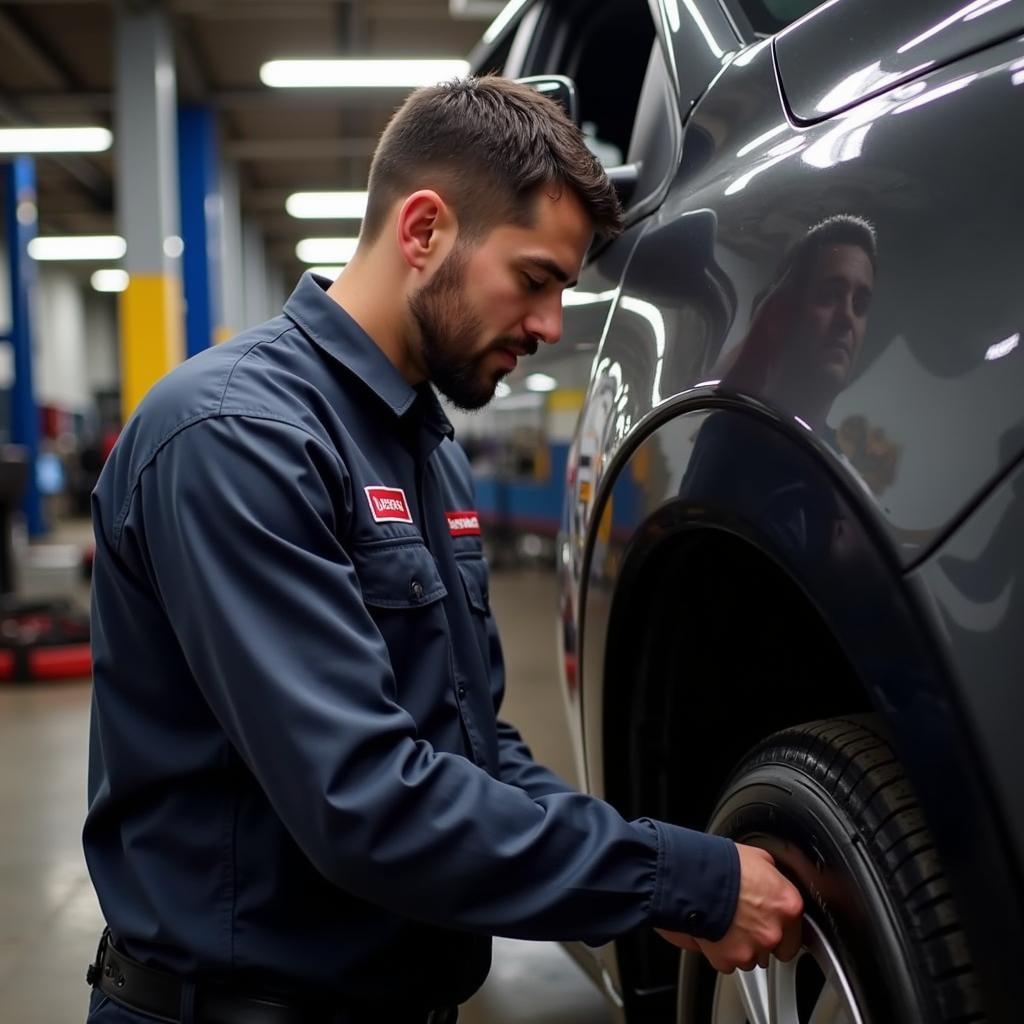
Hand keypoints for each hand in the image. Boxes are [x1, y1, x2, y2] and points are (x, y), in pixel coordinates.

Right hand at [657, 843, 802, 972]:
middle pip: (775, 949)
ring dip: (740, 945)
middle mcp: (773, 931)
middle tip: (743, 920)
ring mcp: (751, 949)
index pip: (796, 932)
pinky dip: (720, 951)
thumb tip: (770, 878)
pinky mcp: (727, 959)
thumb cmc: (720, 864)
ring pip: (750, 957)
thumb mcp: (757, 857)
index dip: (781, 928)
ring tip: (723, 922)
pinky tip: (712, 931)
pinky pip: (727, 962)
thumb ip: (771, 877)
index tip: (769, 921)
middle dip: (761, 938)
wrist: (690, 877)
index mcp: (787, 905)